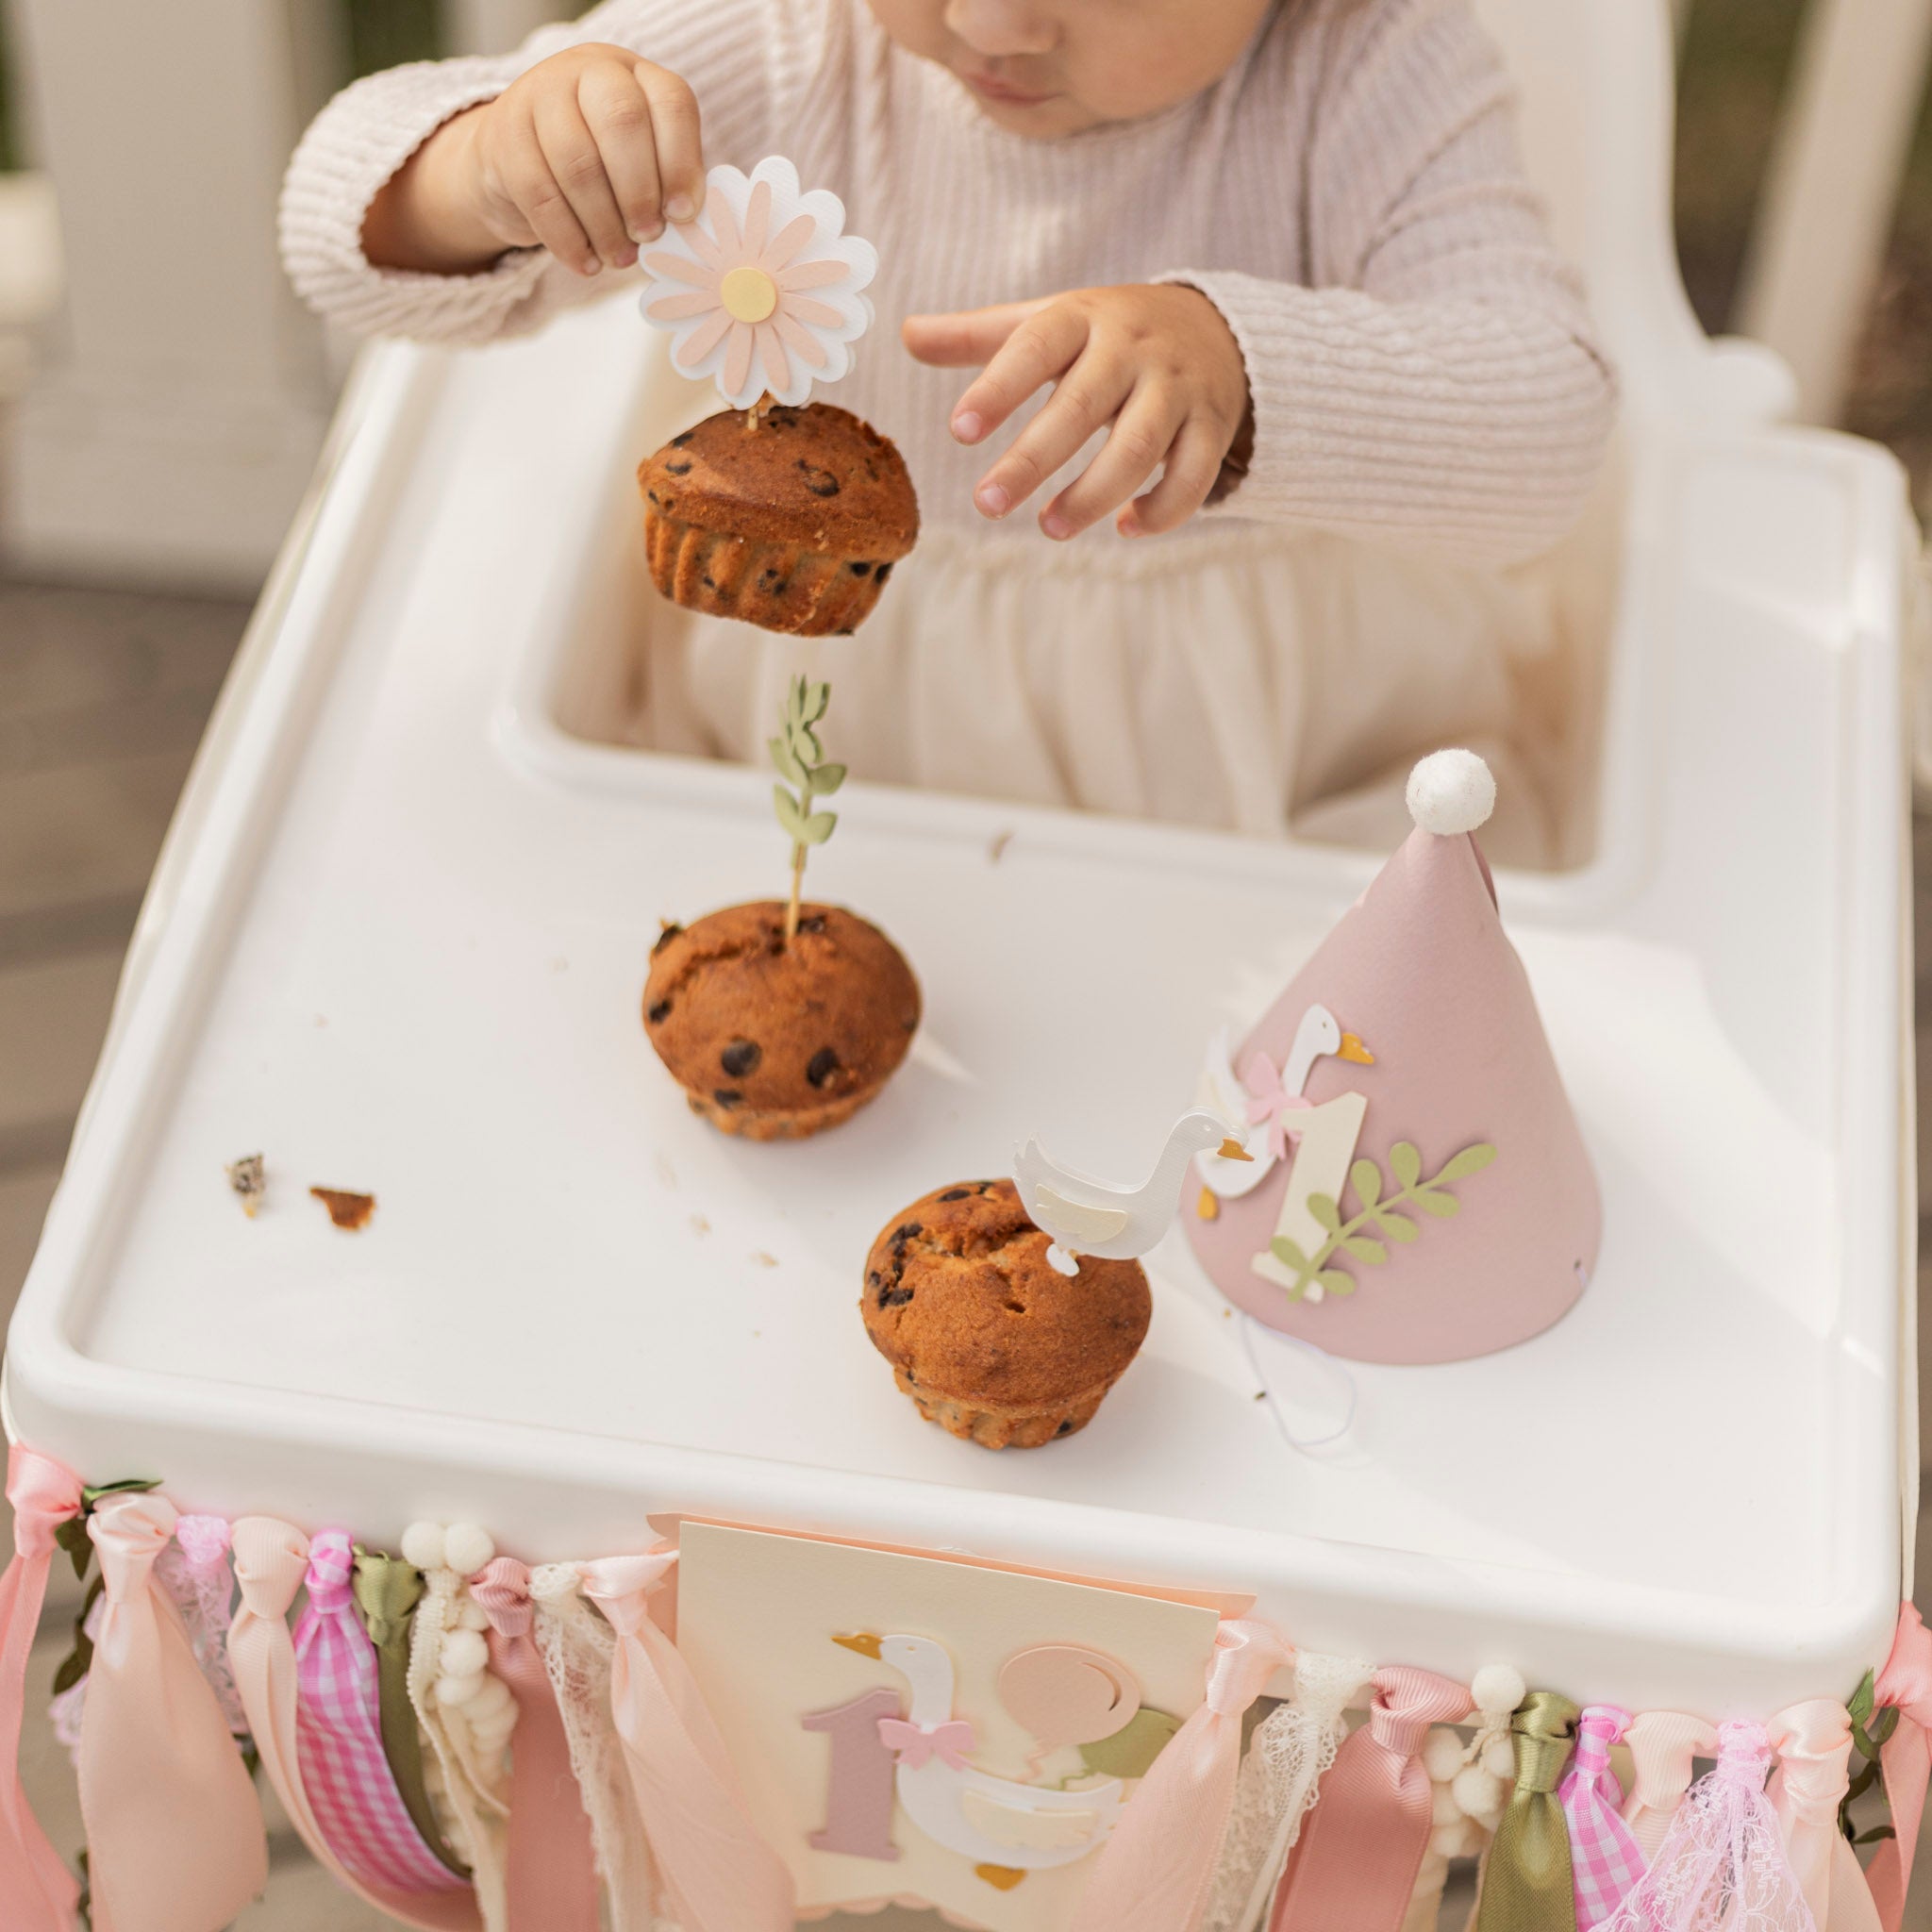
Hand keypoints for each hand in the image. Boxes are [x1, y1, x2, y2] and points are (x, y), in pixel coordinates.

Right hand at [364, 43, 703, 277]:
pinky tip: (587, 263)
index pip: (671, 103)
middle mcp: (586, 72)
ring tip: (620, 259)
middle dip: (640, 191)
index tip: (683, 214)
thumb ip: (664, 181)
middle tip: (648, 236)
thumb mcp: (638, 160)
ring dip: (605, 224)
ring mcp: (538, 96)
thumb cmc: (596, 166)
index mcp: (635, 76)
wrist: (513, 158)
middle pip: (622, 121)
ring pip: (578, 161)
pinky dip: (568, 239)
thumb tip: (687, 223)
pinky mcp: (503, 136)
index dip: (682, 162)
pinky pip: (538, 193)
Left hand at [903, 285, 1249, 538]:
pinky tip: (1127, 529)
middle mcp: (1132, 349)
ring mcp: (1177, 389)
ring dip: (1094, 494)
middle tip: (985, 505)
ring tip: (1049, 528)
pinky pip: (1193, 474)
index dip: (998, 388)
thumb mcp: (1048, 322)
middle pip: (1082, 406)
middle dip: (1032, 460)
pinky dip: (1164, 508)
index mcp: (1083, 317)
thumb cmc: (1107, 336)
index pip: (1035, 346)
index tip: (958, 430)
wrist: (1214, 330)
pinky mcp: (1212, 427)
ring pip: (1139, 445)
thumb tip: (905, 335)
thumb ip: (979, 336)